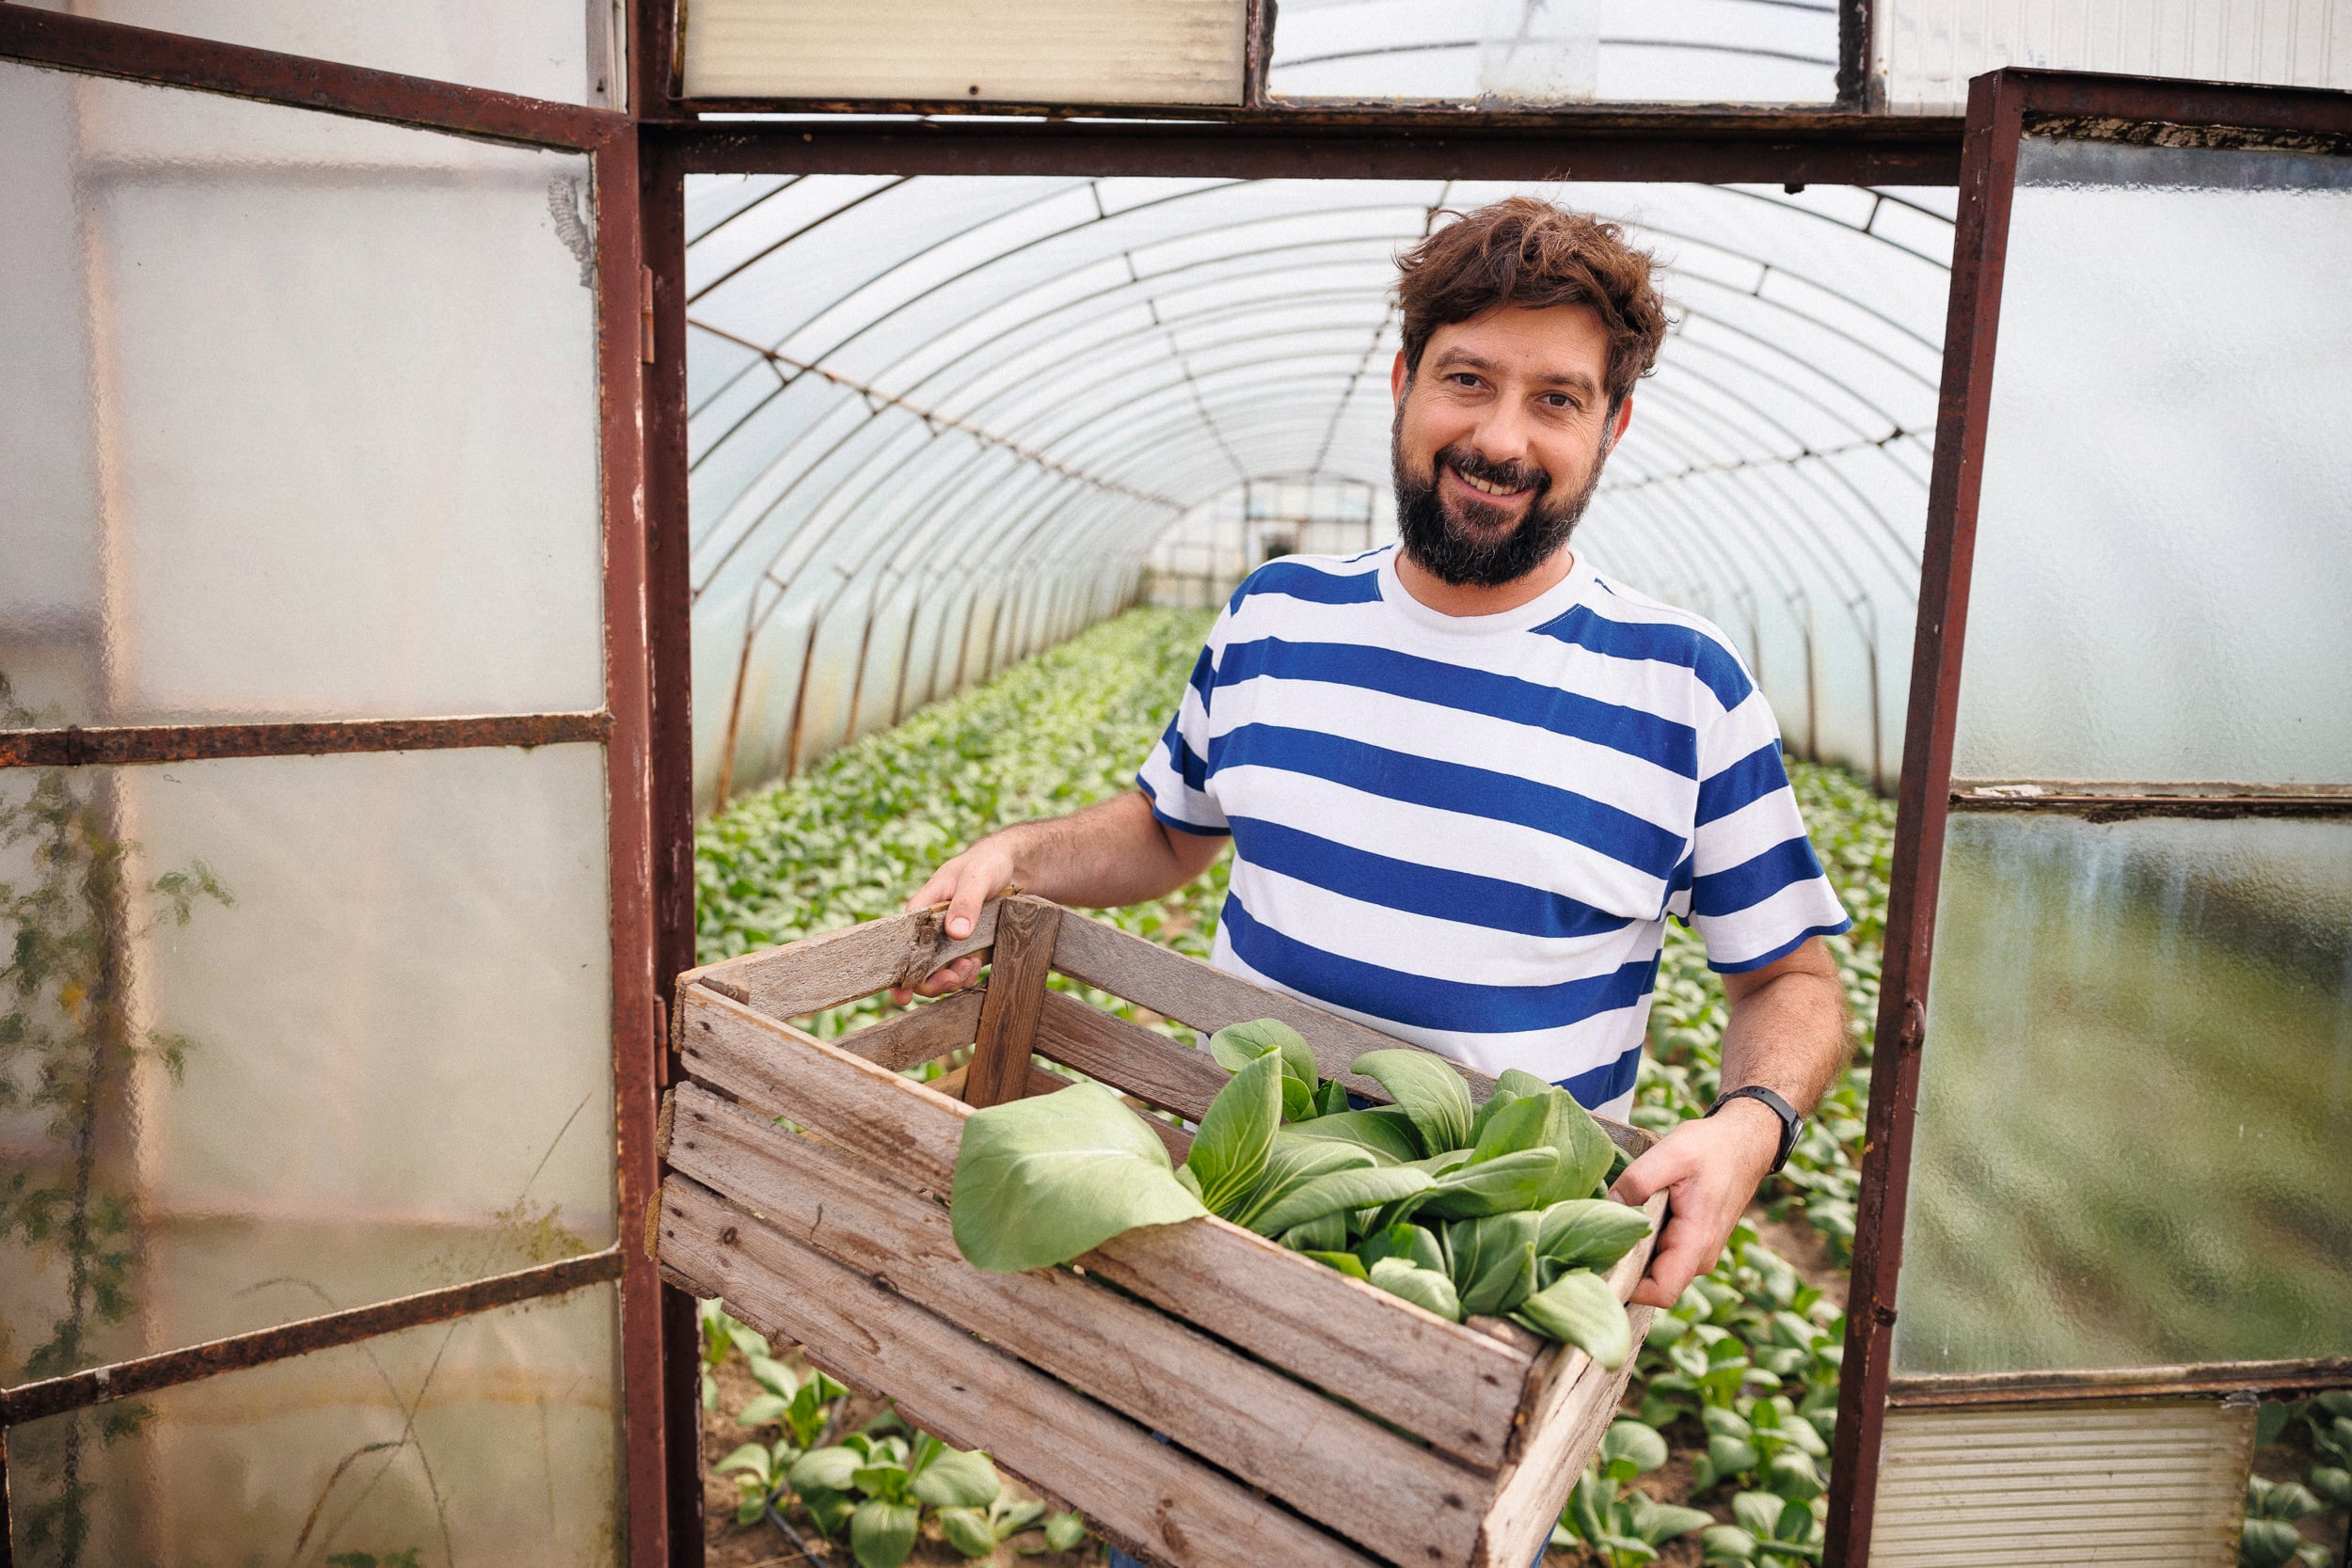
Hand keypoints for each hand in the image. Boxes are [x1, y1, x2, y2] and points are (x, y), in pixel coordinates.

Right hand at [887, 838, 1017, 1003]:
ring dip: (954, 979)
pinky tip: (977, 967)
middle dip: (934, 981)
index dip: (899, 973)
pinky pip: (959, 972)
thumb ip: (966, 902)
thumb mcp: (977, 877)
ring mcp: (948, 941)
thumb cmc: (987, 864)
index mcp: (923, 909)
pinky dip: (966, 976)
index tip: (904, 995)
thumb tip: (956, 932)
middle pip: (918, 968)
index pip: (902, 944)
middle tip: (956, 977)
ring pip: (939, 974)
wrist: (1012, 865)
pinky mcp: (966, 948)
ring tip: (972, 966)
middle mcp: (931, 929)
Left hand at [1610, 1098, 1781, 1308]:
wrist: (1743, 1144)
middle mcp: (1700, 1257)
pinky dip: (1644, 1244)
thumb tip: (1607, 1205)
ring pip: (1657, 1270)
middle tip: (1592, 1243)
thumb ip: (1638, 1181)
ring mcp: (1698, 1253)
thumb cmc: (1711, 1148)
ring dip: (1633, 1255)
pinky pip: (1664, 1256)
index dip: (1628, 1288)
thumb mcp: (1671, 1153)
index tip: (1599, 1265)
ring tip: (1609, 1225)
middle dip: (1623, 1269)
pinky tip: (1630, 1218)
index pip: (1661, 1293)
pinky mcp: (1694, 1243)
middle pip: (1654, 1285)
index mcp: (1696, 1242)